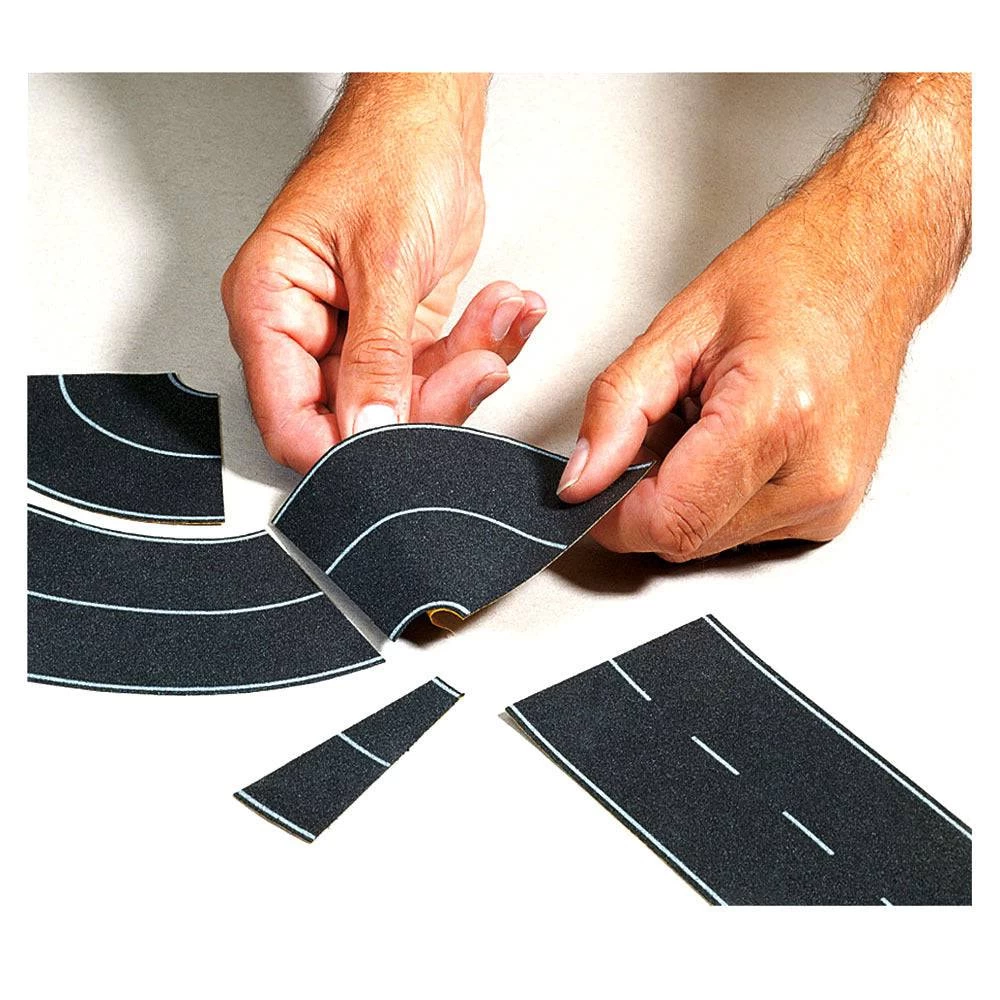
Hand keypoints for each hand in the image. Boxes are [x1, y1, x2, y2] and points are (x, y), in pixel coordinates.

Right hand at [222, 73, 544, 472]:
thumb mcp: (385, 260)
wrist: (430, 117)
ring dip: (468, 365)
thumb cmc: (387, 152)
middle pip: (358, 420)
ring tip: (498, 313)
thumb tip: (368, 428)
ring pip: (411, 401)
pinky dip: (480, 347)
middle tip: (475, 363)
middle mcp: (306, 331)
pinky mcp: (402, 335)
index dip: (344, 450)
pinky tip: (504, 309)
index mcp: (269, 307)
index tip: (401, 447)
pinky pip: (441, 370)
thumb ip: (378, 355)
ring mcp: (357, 337)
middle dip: (430, 399)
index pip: (290, 420)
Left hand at [557, 73, 969, 560]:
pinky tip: (731, 446)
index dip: (612, 513)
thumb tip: (582, 480)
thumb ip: (617, 408)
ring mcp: (830, 501)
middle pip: (685, 538)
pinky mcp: (831, 513)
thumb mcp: (678, 328)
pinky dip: (716, 498)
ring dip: (683, 498)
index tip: (592, 485)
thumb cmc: (793, 276)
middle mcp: (814, 474)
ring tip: (704, 427)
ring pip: (708, 542)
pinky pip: (741, 532)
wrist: (873, 264)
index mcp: (775, 417)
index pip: (669, 520)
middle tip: (659, 429)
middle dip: (646, 497)